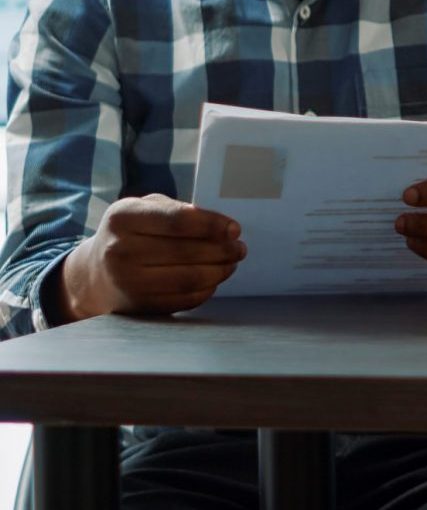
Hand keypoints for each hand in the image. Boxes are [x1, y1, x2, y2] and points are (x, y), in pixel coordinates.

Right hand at [56, 194, 245, 321]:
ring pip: (189, 279)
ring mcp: (126, 282)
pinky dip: (207, 289)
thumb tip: (220, 228)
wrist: (96, 273)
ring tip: (231, 262)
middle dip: (223, 250)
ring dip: (220, 271)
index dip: (212, 225)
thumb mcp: (144, 209)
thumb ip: (178, 210)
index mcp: (123, 218)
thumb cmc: (131, 233)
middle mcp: (119, 250)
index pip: (177, 221)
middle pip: (187, 252)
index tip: (235, 229)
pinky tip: (214, 279)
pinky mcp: (137, 307)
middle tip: (240, 248)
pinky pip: (184, 300)